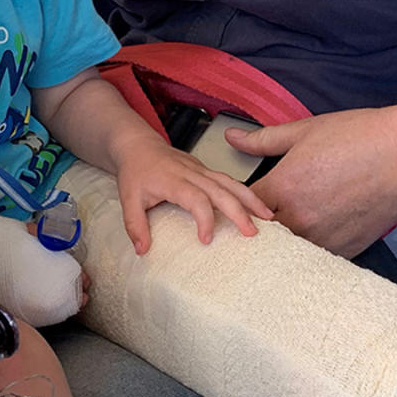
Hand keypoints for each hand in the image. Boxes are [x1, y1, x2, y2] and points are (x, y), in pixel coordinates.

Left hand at [114, 135, 272, 253]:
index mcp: (173, 180)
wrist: (138, 145)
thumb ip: (134, 225)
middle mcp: (191, 173)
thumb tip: (142, 250)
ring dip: (250, 199)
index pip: (196, 198)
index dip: (204, 219)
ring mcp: (201, 170)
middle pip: (221, 190)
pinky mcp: (206, 170)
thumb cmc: (135, 171)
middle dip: (239, 211)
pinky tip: (256, 206)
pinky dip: (245, 193)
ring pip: (230, 182)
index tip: (206, 239)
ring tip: (268, 217)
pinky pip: (229, 180)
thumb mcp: (128, 199)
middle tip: (251, 232)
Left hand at [224, 107, 396, 257]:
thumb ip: (263, 140)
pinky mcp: (346, 250)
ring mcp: (324, 239)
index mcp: (284, 188)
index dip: (238, 202)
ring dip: (282, 242)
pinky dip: (308, 251)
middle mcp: (300, 219)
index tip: (240, 199)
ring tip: (286, 228)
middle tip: (257, 218)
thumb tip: (233, 138)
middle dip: (256, 227)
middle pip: (262, 235)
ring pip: (288, 251)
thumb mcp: (304, 131)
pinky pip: (316, 258)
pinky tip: (311, 237)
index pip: (244, 206)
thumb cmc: (359, 138)